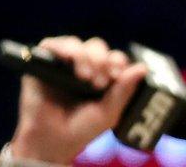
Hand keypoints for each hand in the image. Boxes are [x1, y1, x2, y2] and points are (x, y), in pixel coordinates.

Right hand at [9, 36, 147, 164]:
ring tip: (84, 76)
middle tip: (99, 81)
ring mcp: (62, 63)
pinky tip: (68, 59)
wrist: (53, 141)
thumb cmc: (81, 130)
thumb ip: (123, 90)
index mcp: (101, 77)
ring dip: (84, 56)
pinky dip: (62, 48)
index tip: (116, 75)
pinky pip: (52, 45)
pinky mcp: (42, 62)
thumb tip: (142, 68)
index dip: (117, 61)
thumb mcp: (108, 113)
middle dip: (101, 60)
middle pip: (96, 47)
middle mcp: (82, 66)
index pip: (113, 58)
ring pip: (76, 43)